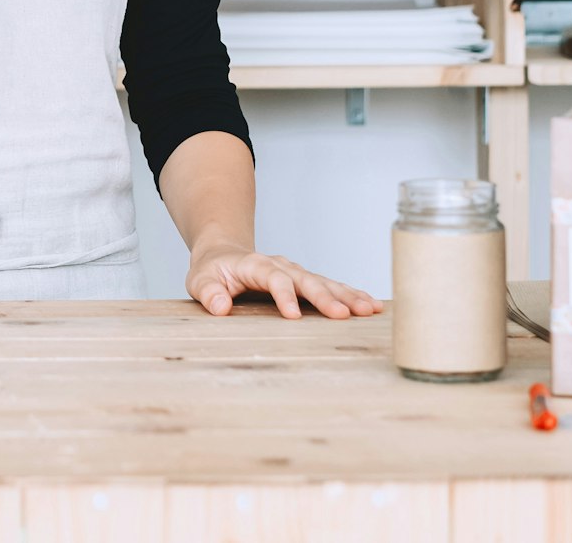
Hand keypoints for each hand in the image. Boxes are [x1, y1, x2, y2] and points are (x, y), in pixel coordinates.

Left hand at [187, 245, 379, 319]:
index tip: (293, 316)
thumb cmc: (212, 271)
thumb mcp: (200, 280)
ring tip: (369, 309)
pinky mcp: (305, 281)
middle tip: (345, 315)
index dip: (283, 295)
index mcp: (256, 264)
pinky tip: (371, 305)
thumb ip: (209, 293)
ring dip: (347, 295)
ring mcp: (295, 272)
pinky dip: (351, 295)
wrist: (224, 254)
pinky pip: (331, 287)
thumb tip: (220, 307)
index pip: (273, 278)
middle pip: (306, 280)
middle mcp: (281, 265)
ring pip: (324, 282)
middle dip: (326, 297)